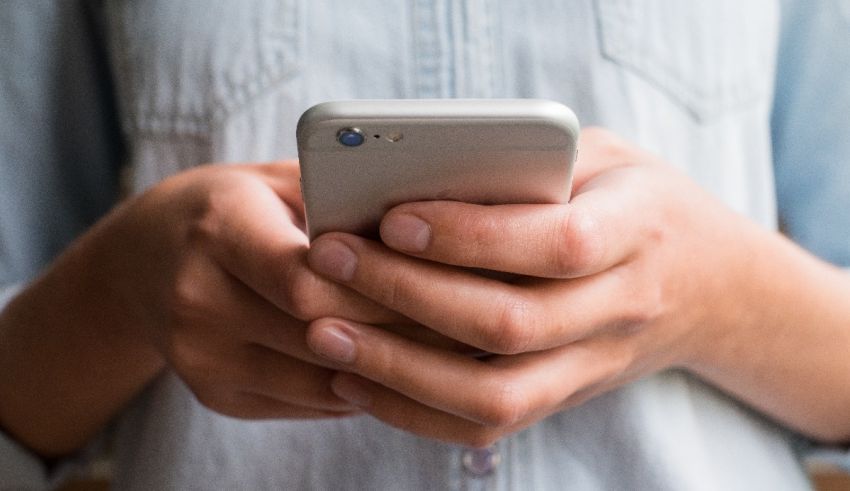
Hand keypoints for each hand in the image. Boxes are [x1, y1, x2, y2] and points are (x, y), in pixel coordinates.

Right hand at [105, 161, 414, 418]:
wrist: (140, 260)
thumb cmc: (225, 208)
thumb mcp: (271, 181)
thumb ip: (335, 199)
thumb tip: (423, 227)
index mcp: (218, 230)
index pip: (304, 277)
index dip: (375, 285)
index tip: (435, 280)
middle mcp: (199, 299)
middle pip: (319, 333)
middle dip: (398, 330)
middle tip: (462, 322)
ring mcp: (202, 357)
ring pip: (320, 380)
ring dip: (386, 369)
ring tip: (442, 352)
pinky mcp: (215, 394)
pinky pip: (305, 404)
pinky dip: (356, 389)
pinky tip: (393, 371)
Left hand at [304, 128, 763, 445]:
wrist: (715, 287)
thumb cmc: (639, 203)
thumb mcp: (604, 157)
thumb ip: (531, 161)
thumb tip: (418, 173)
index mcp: (635, 230)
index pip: (554, 243)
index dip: (471, 235)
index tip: (391, 217)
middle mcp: (619, 307)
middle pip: (510, 323)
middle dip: (407, 295)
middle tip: (329, 260)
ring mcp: (592, 364)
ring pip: (495, 395)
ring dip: (399, 370)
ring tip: (325, 333)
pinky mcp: (565, 397)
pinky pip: (489, 424)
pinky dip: (415, 412)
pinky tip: (357, 380)